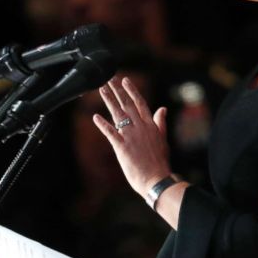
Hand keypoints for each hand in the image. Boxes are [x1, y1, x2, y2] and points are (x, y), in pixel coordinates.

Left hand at [93, 77, 171, 195]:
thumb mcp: (163, 140)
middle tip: (108, 78)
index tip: (125, 80)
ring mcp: (131, 136)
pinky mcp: (122, 147)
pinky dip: (103, 124)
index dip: (131, 91)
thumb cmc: (160, 163)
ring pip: (118, 114)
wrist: (157, 180)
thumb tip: (162, 108)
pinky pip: (111, 133)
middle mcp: (140, 127)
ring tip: (101, 89)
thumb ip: (160, 123)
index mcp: (150, 125)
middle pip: (127, 105)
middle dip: (117, 91)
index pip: (140, 103)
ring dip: (109, 100)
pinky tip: (95, 117)